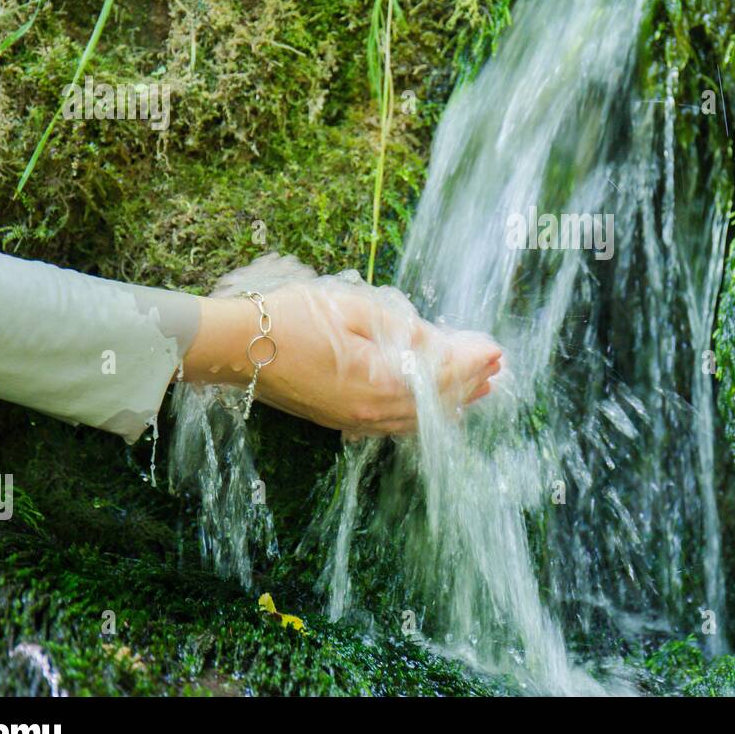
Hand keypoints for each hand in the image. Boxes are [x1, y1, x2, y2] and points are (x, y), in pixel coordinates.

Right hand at [183, 279, 501, 436]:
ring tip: (480, 386)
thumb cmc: (290, 320)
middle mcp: (371, 412)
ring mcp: (356, 420)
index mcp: (378, 384)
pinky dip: (425, 411)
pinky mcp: (343, 419)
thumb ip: (402, 330)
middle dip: (470, 382)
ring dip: (453, 400)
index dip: (473, 362)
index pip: (442, 376)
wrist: (236, 347)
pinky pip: (398, 422)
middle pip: (436, 403)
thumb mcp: (354, 310)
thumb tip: (441, 344)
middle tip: (498, 365)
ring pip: (419, 418)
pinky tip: (434, 403)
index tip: (497, 350)